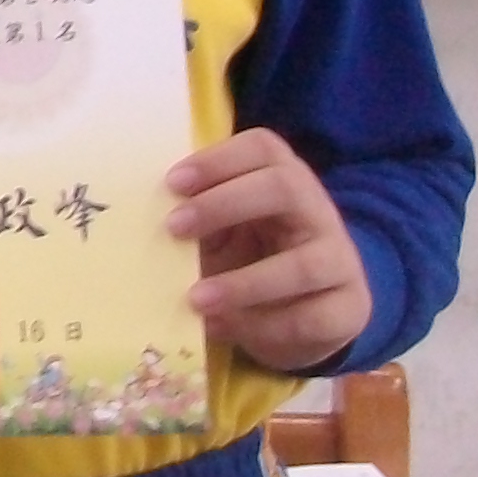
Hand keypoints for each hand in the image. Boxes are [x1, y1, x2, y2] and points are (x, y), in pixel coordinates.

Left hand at [169, 128, 373, 371]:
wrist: (312, 310)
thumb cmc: (251, 258)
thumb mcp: (223, 232)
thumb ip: (192, 218)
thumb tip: (129, 219)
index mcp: (283, 179)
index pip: (263, 148)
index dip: (218, 160)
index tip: (172, 182)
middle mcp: (317, 210)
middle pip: (285, 187)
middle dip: (225, 204)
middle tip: (173, 228)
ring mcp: (339, 260)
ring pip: (304, 264)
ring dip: (244, 283)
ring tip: (195, 299)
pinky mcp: (347, 309)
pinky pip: (309, 319)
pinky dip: (260, 326)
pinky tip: (220, 328)